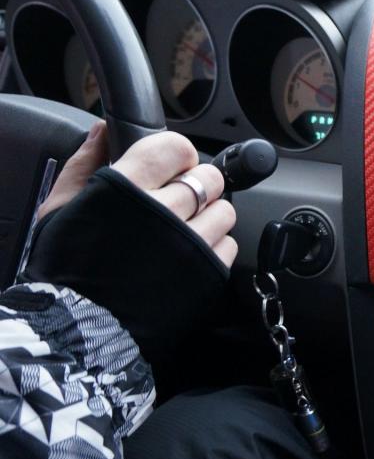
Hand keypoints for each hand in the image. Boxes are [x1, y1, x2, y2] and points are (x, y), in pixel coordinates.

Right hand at [39, 121, 237, 266]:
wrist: (80, 328)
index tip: (172, 167)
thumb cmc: (66, 268)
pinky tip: (189, 256)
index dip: (178, 155)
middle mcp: (164, 211)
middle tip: (176, 201)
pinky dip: (214, 248)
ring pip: (224, 212)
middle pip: (210, 179)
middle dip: (196, 185)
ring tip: (182, 231)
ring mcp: (191, 245)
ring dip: (208, 217)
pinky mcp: (208, 274)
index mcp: (127, 186)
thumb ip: (85, 163)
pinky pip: (228, 246)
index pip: (178, 147)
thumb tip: (104, 130)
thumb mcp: (60, 208)